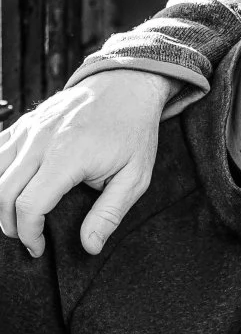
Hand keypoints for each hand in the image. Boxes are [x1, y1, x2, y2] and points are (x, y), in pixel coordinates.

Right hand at [0, 71, 171, 255]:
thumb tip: (90, 246)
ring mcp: (27, 130)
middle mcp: (39, 141)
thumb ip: (110, 213)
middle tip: (27, 239)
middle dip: (9, 224)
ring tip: (15, 219)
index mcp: (67, 156)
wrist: (126, 87)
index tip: (38, 247)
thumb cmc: (132, 132)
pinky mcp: (22, 124)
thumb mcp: (135, 176)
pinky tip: (9, 191)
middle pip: (2, 192)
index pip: (29, 204)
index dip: (28, 232)